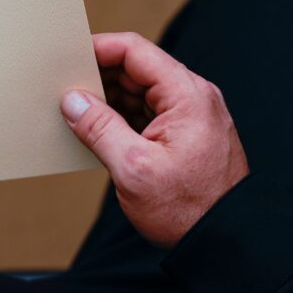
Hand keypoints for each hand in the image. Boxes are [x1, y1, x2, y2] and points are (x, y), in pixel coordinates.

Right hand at [61, 32, 248, 247]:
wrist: (227, 243)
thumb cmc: (189, 210)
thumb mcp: (133, 169)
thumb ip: (99, 128)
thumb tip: (72, 100)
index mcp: (187, 95)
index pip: (135, 51)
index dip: (99, 48)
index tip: (68, 56)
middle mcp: (193, 97)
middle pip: (137, 69)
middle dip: (100, 76)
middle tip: (64, 88)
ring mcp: (192, 116)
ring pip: (141, 92)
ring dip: (109, 100)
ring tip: (77, 113)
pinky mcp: (187, 135)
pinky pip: (149, 113)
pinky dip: (123, 117)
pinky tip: (99, 131)